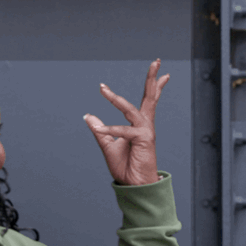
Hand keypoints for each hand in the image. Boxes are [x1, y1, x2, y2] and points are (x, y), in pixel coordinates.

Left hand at [83, 59, 168, 185]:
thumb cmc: (125, 166)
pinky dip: (109, 129)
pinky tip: (97, 127)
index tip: (157, 68)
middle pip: (150, 96)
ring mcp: (146, 131)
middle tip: (157, 60)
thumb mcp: (108, 144)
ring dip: (116, 99)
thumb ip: (100, 129)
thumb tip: (89, 116)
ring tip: (103, 89)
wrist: (134, 185)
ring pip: (131, 109)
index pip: (148, 98)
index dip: (152, 83)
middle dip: (153, 78)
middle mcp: (146, 124)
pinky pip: (123, 131)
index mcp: (141, 123)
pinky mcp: (143, 140)